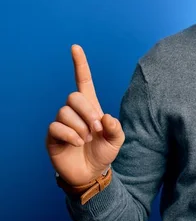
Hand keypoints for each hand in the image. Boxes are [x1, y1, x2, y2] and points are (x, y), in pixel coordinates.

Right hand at [46, 45, 124, 185]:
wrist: (92, 173)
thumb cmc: (104, 153)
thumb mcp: (117, 140)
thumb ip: (116, 127)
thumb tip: (105, 118)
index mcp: (91, 107)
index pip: (83, 81)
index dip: (80, 64)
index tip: (75, 47)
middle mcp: (74, 111)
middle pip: (74, 96)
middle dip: (88, 112)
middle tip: (96, 129)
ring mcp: (62, 122)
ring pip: (65, 112)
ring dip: (80, 127)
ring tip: (86, 140)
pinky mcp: (53, 135)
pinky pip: (56, 127)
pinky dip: (70, 135)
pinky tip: (77, 143)